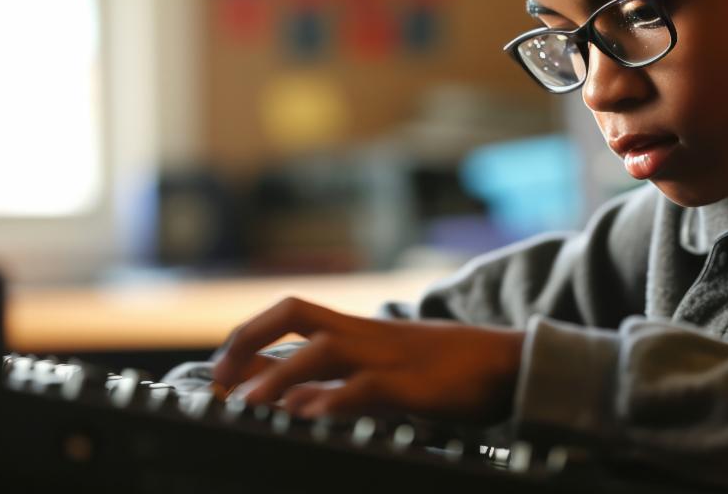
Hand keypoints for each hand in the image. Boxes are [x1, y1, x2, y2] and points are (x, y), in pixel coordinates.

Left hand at [211, 297, 524, 422]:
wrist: (507, 363)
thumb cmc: (445, 368)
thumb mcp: (383, 368)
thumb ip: (338, 379)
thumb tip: (289, 399)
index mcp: (358, 328)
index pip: (292, 311)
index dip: (249, 333)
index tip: (221, 368)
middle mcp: (365, 334)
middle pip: (296, 314)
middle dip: (249, 339)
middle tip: (219, 379)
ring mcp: (388, 356)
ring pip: (324, 349)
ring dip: (281, 374)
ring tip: (250, 402)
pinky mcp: (413, 384)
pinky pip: (367, 386)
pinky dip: (335, 399)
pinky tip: (310, 416)